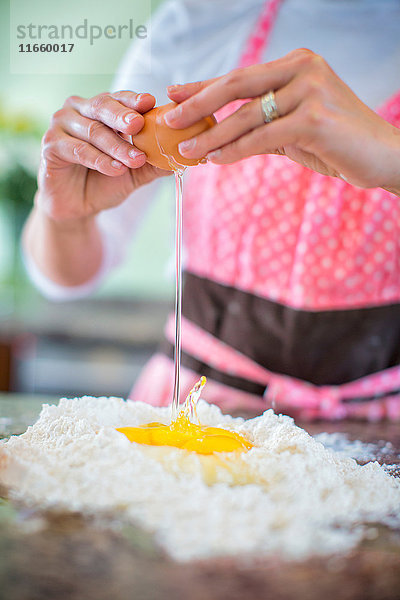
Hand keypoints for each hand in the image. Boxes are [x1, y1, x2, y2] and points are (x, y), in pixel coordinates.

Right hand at [38, 91, 170, 223]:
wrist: (78, 206)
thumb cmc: (105, 181)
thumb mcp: (135, 172)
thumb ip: (154, 162)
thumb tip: (184, 157)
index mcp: (100, 109)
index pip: (119, 99)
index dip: (134, 100)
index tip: (151, 103)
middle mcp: (79, 110)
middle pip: (103, 106)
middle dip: (123, 116)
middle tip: (140, 125)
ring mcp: (61, 125)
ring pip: (93, 131)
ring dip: (116, 146)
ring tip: (135, 161)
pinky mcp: (50, 146)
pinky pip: (77, 150)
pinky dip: (98, 160)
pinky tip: (115, 169)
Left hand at [165, 49, 399, 193]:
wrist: (383, 156)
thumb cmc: (337, 142)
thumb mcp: (295, 127)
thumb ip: (262, 123)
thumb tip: (220, 133)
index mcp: (296, 64)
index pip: (240, 76)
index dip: (203, 86)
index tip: (174, 95)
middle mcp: (302, 68)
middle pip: (236, 86)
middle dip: (198, 104)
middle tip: (170, 121)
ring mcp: (310, 90)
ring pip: (246, 116)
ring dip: (211, 136)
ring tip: (186, 150)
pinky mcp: (314, 119)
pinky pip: (262, 138)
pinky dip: (235, 150)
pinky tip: (214, 160)